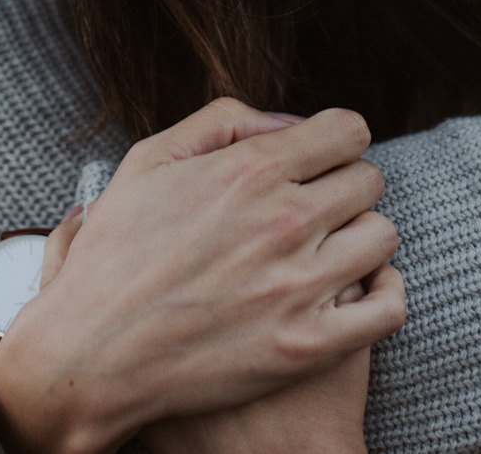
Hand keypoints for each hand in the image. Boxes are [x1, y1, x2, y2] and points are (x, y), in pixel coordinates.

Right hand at [0, 99, 404, 453]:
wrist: (91, 357)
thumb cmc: (113, 258)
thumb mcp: (147, 162)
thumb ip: (222, 124)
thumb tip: (288, 125)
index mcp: (248, 171)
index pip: (348, 131)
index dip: (339, 141)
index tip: (325, 160)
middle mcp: (283, 221)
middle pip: (368, 180)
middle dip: (346, 186)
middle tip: (319, 210)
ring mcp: (300, 285)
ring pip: (382, 237)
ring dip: (362, 239)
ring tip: (332, 253)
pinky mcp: (309, 345)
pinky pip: (388, 306)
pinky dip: (383, 294)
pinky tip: (359, 294)